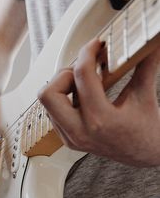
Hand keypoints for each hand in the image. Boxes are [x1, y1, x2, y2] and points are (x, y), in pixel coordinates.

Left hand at [38, 38, 159, 166]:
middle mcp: (81, 132)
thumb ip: (144, 65)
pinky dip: (63, 100)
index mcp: (101, 120)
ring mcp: (72, 138)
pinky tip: (81, 97)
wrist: (145, 155)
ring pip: (47, 104)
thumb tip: (150, 42)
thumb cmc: (146, 131)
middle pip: (48, 94)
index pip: (82, 76)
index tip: (95, 45)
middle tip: (83, 71)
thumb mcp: (144, 96)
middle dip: (64, 75)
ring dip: (61, 87)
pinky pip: (53, 114)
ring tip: (83, 84)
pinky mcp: (69, 140)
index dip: (87, 52)